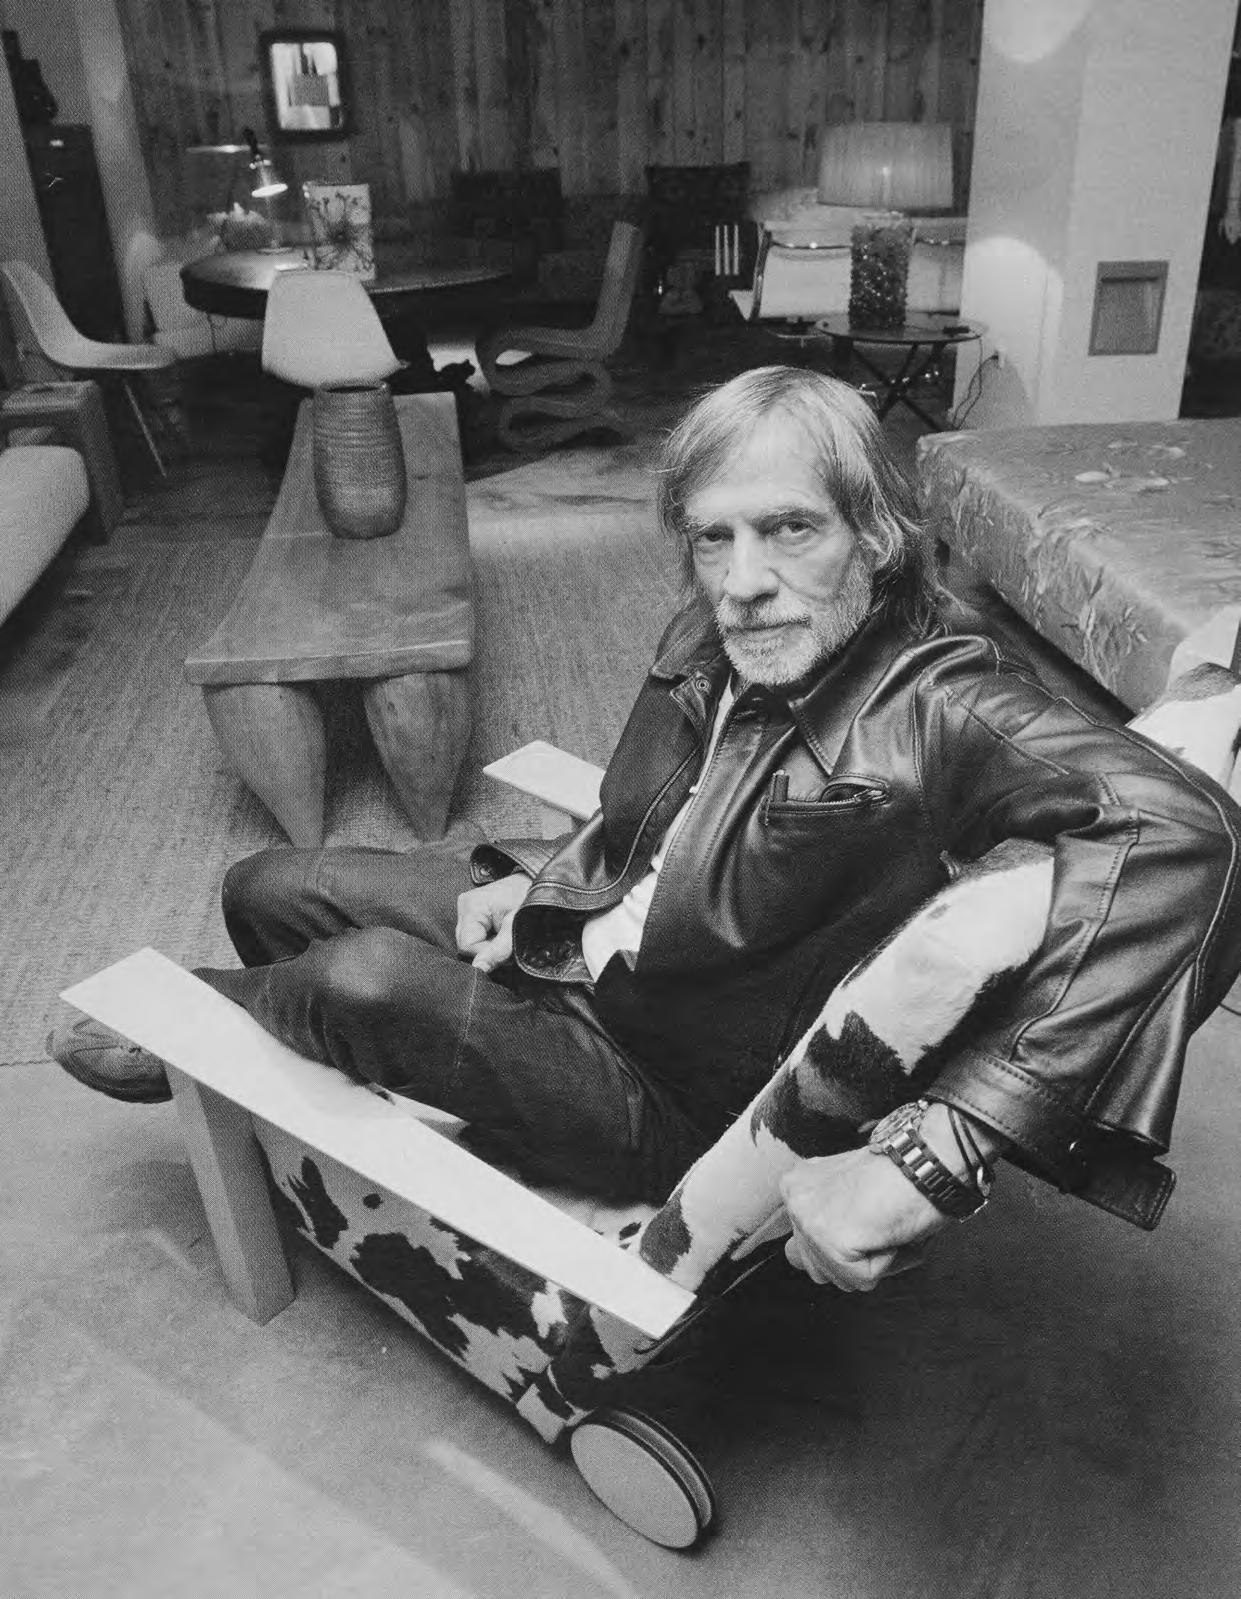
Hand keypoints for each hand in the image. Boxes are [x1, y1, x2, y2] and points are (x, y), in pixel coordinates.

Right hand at [455, 874, 531, 971]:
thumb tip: (479, 968)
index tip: (505, 949)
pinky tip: (503, 930)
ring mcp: (469, 907)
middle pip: (467, 944)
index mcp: (471, 906)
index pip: (466, 946)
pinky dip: (491, 938)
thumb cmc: (531, 898)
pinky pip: (477, 934)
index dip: (486, 953)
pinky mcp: (476, 911)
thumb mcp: (516, 927)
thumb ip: (498, 950)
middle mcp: (465, 905)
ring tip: (507, 933)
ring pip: (472, 941)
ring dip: (491, 944)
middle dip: (489, 949)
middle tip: (509, 940)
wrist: (543, 882)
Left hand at [779, 1103, 1000, 1292]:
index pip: (804, 1247)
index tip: (864, 1217)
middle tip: (877, 1221)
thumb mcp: (846, 1189)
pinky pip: (863, 1279)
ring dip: (873, 1260)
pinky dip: (888, 1262)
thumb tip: (794, 1256)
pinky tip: (889, 1228)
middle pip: (819, 1269)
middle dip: (854, 1257)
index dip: (844, 1242)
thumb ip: (821, 1217)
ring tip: (884, 1223)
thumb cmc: (900, 1175)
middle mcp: (795, 1201)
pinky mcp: (831, 1241)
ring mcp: (810, 1221)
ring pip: (842, 1278)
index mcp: (796, 1186)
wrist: (924, 1160)